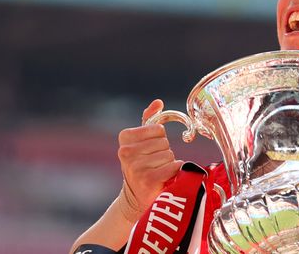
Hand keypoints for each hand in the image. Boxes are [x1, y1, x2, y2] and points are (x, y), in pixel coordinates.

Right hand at [116, 99, 182, 221]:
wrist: (137, 196)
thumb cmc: (142, 164)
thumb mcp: (141, 141)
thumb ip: (149, 119)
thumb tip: (158, 102)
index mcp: (124, 138)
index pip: (158, 128)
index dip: (159, 138)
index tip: (150, 149)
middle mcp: (126, 152)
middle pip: (164, 142)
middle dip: (163, 152)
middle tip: (153, 163)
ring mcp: (136, 166)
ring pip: (169, 154)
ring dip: (168, 163)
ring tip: (156, 171)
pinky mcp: (148, 180)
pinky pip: (173, 166)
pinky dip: (173, 171)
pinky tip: (163, 178)